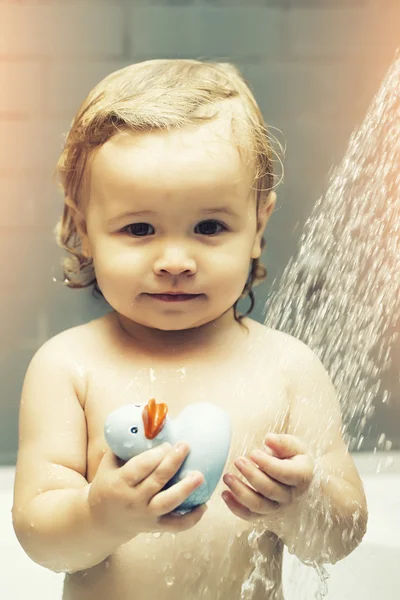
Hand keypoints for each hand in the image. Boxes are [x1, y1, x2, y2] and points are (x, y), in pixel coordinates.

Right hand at [88, 442, 206, 539]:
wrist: (100, 521)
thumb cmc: (107, 484)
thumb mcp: (108, 464)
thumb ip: (123, 445)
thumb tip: (146, 418)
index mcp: (119, 483)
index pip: (140, 467)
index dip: (156, 455)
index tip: (168, 443)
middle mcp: (133, 500)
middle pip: (156, 481)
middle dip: (172, 462)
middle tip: (186, 446)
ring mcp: (145, 515)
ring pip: (167, 504)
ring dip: (185, 489)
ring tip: (199, 476)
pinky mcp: (155, 527)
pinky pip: (175, 526)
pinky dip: (191, 518)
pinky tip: (204, 505)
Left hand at [222, 434, 313, 522]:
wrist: (294, 473)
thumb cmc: (292, 456)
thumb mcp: (294, 445)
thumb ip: (283, 442)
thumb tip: (269, 439)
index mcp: (301, 476)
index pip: (286, 473)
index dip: (268, 464)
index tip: (253, 453)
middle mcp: (291, 495)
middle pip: (270, 490)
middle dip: (251, 475)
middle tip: (238, 460)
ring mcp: (278, 507)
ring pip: (259, 505)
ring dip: (240, 492)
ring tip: (227, 477)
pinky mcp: (265, 513)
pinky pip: (250, 515)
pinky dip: (236, 507)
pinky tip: (224, 494)